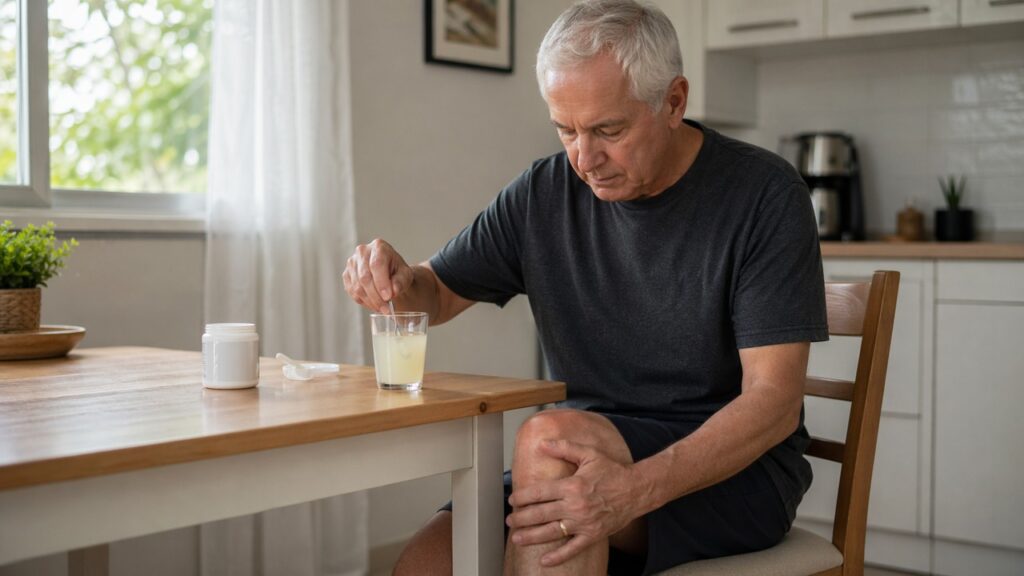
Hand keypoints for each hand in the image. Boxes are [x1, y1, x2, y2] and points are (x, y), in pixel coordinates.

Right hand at [342, 238, 414, 312]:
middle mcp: (362, 252)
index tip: (388, 297)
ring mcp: (352, 263)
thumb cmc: (397, 271)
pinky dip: (363, 301)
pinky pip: (352, 291)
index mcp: (379, 247)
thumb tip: (393, 291)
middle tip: (386, 309)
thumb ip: (401, 281)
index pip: (377, 265)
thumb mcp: (405, 275)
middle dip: (376, 297)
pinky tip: (374, 304)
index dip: (381, 282)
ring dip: (370, 301)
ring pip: (357, 287)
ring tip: (382, 308)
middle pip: (365, 277)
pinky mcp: (346, 275)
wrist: (389, 272)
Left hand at [506, 439, 647, 566]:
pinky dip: (559, 556)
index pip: (540, 492)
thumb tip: (542, 444)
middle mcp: (576, 505)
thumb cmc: (613, 471)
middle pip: (541, 513)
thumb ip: (564, 448)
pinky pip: (573, 549)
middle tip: (509, 520)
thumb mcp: (589, 454)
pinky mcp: (593, 535)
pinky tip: (545, 561)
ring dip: (532, 536)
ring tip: (517, 538)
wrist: (637, 489)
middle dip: (522, 517)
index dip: (523, 497)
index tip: (512, 499)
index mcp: (572, 485)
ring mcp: (584, 522)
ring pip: (552, 532)